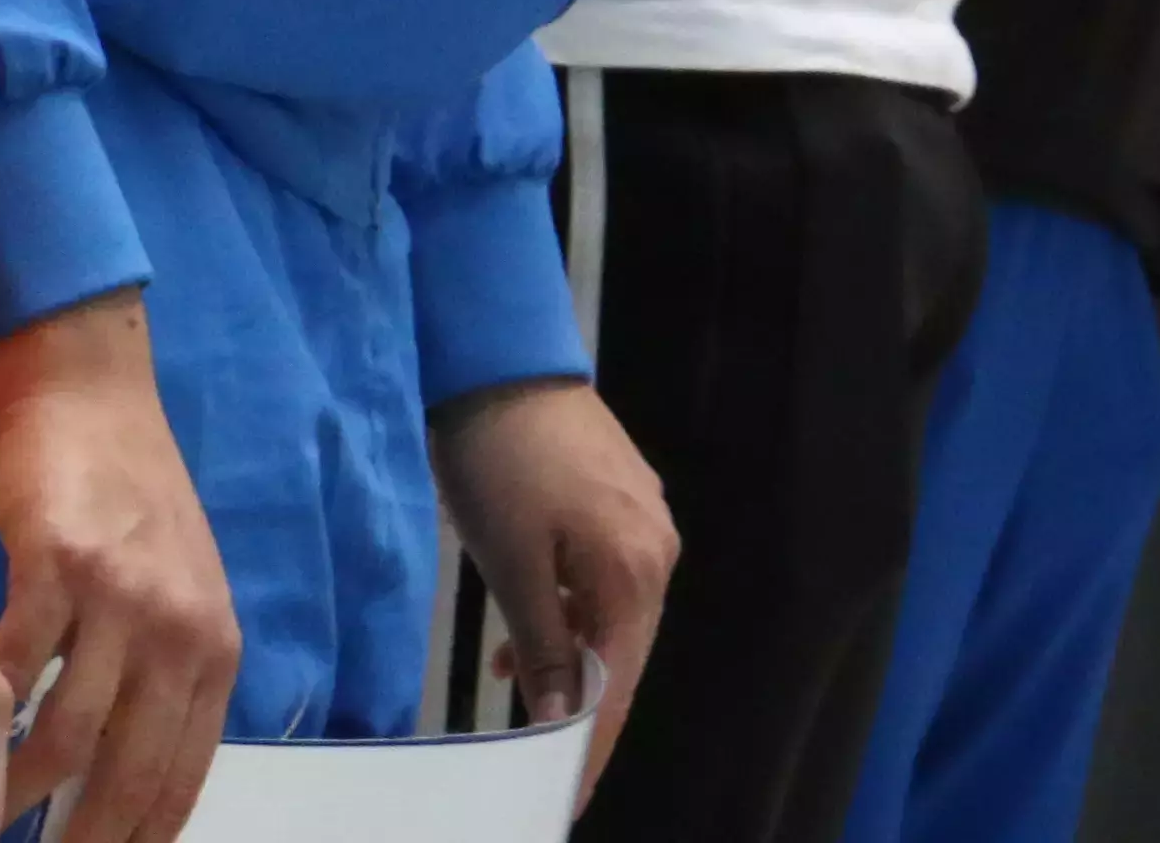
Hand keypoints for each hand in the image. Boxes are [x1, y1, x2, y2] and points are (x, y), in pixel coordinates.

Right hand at [0, 295, 241, 842]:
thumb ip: (159, 677)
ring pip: (70, 734)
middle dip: (83, 839)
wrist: (95, 398)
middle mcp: (178, 631)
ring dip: (21, 790)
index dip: (138, 838)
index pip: (181, 776)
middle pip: (129, 771)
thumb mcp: (176, 594)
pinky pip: (18, 667)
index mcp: (214, 648)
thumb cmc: (131, 501)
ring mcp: (120, 599)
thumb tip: (117, 777)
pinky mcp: (58, 567)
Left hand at [433, 379, 675, 805]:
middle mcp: (658, 548)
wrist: (503, 365)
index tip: (566, 794)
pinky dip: (570, 609)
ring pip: (613, 612)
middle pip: (625, 649)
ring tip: (513, 673)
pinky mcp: (625, 496)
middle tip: (537, 748)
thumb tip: (567, 718)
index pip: (621, 681)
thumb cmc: (501, 469)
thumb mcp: (513, 566)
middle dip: (583, 701)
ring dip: (570, 651)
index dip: (593, 742)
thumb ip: (547, 644)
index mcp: (635, 570)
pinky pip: (606, 576)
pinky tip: (530, 618)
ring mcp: (646, 517)